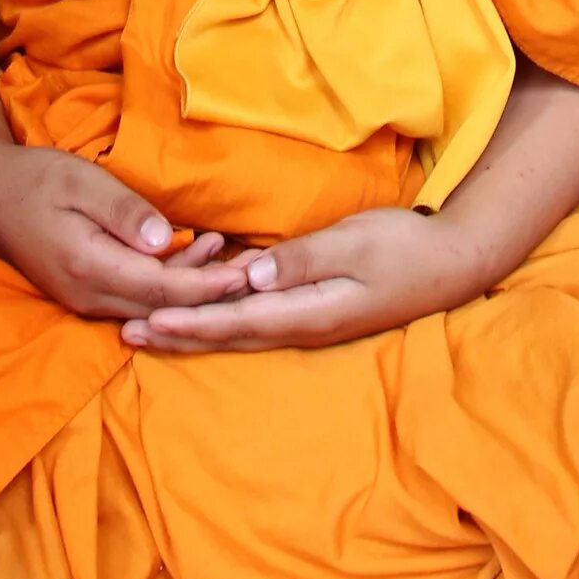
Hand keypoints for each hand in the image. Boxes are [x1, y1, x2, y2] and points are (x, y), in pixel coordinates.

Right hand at [0, 145, 251, 322]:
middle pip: (163, 307)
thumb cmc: (36, 180)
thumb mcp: (81, 182)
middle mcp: (88, 296)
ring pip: (151, 307)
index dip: (207, 284)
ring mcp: (84, 300)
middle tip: (256, 272)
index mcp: (90, 267)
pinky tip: (192, 254)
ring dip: (192, 288)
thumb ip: (124, 213)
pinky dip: (168, 284)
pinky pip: (134, 299)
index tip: (246, 273)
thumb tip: (167, 241)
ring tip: (232, 257)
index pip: (162, 287)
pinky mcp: (84, 294)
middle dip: (211, 294)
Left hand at [116, 205, 479, 355]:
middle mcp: (303, 326)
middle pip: (230, 334)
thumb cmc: (404, 247)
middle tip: (127, 333)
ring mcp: (311, 323)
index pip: (237, 320)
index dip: (191, 321)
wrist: (452, 263)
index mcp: (309, 312)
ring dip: (196, 330)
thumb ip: (303, 261)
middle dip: (179, 334)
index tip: (148, 320)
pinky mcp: (318, 311)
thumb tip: (250, 277)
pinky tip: (208, 313)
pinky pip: (260, 321)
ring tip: (152, 330)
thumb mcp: (354, 244)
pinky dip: (224, 319)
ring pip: (241, 331)